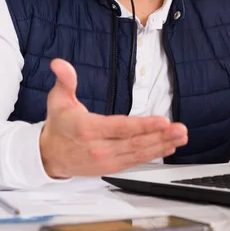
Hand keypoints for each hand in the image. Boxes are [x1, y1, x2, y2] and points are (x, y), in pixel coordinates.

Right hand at [39, 59, 187, 178]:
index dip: (142, 126)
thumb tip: (59, 63)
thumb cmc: (59, 125)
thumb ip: (64, 80)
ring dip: (162, 145)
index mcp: (88, 129)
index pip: (120, 128)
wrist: (49, 156)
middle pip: (135, 143)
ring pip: (139, 153)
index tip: (162, 121)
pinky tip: (168, 147)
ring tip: (180, 137)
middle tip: (180, 130)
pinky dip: (154, 154)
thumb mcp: (58, 99)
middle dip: (161, 136)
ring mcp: (107, 160)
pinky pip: (136, 161)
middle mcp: (99, 148)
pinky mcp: (112, 167)